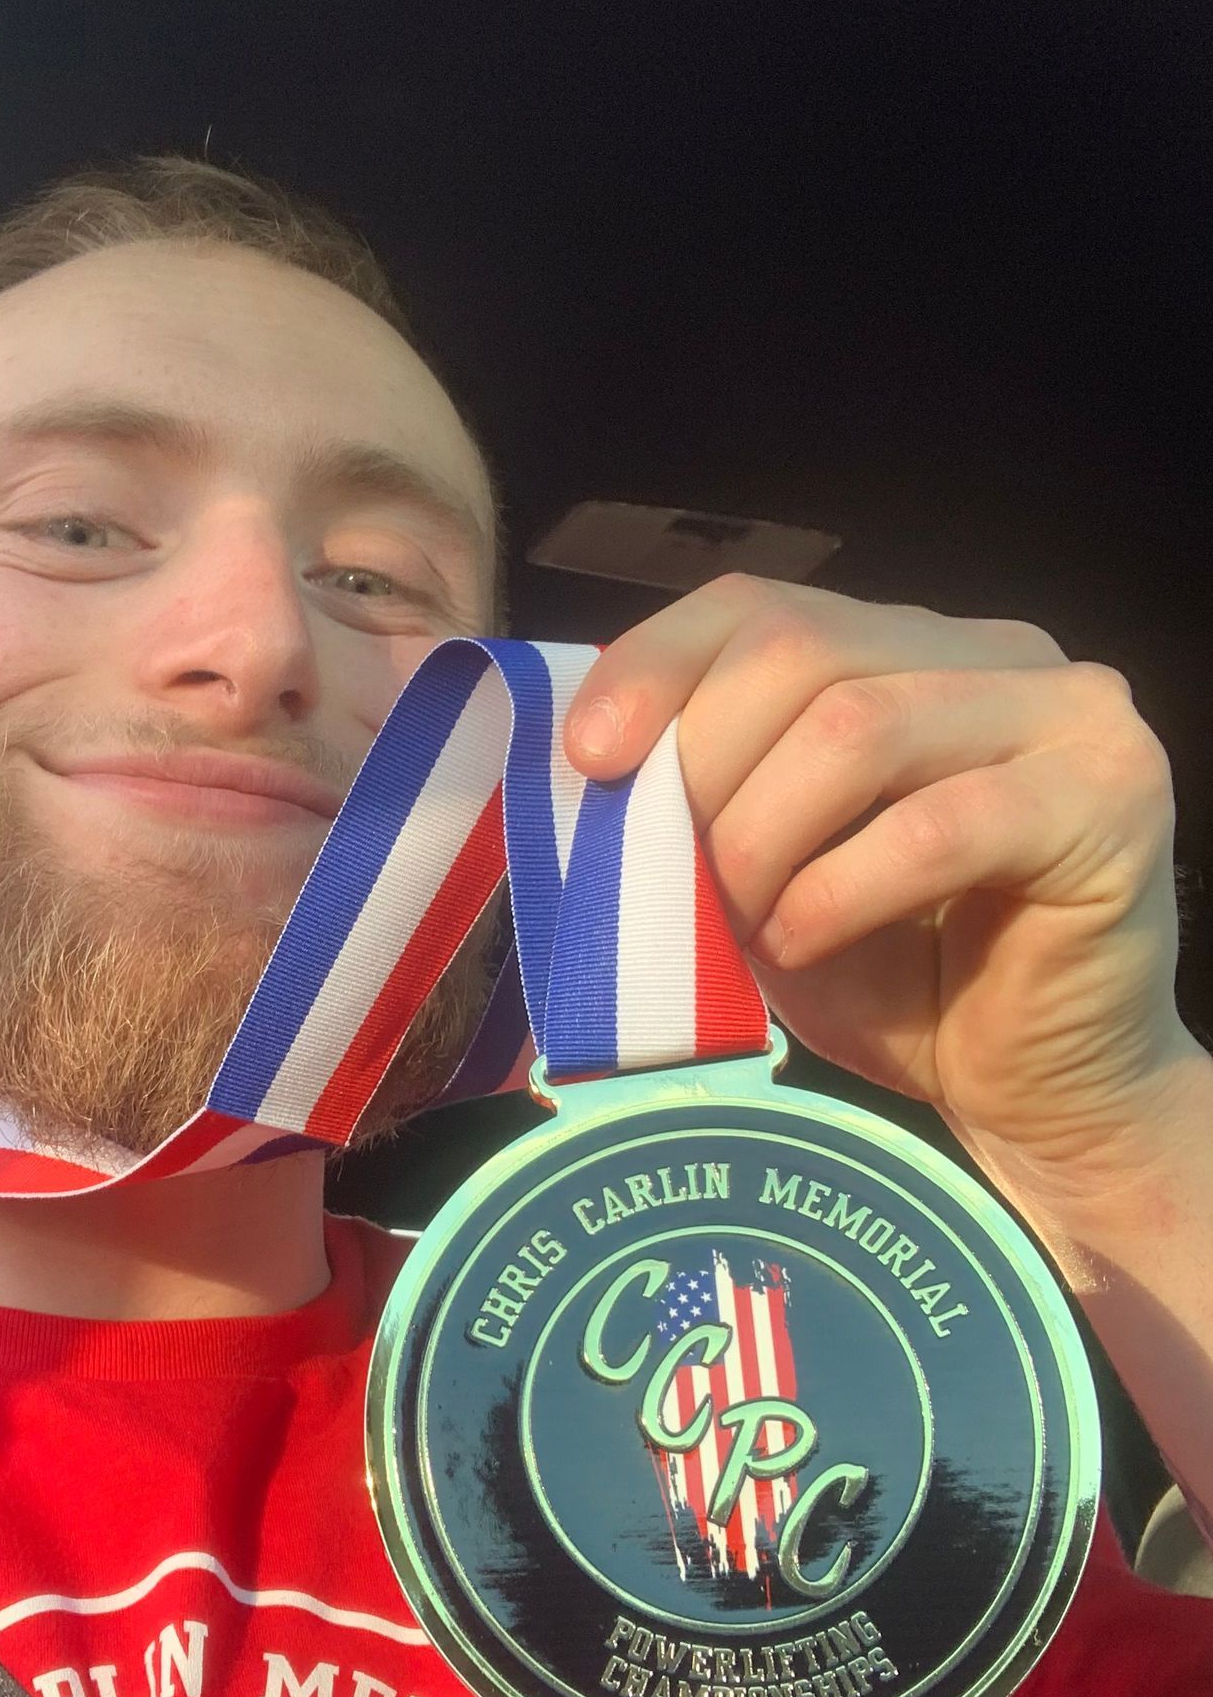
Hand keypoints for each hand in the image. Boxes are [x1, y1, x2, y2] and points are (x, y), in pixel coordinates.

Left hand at [563, 573, 1198, 1185]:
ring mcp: (1070, 717)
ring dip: (761, 838)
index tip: (587, 758)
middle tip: (671, 876)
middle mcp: (999, 652)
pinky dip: (836, 894)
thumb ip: (707, 794)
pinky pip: (934, 829)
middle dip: (702, 767)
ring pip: (856, 729)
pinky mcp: (1109, 803)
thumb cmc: (893, 978)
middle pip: (799, 650)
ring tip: (741, 923)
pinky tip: (803, 944)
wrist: (1035, 1091)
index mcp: (911, 645)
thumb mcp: (767, 870)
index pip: (760, 606)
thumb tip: (591, 758)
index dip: (656, 666)